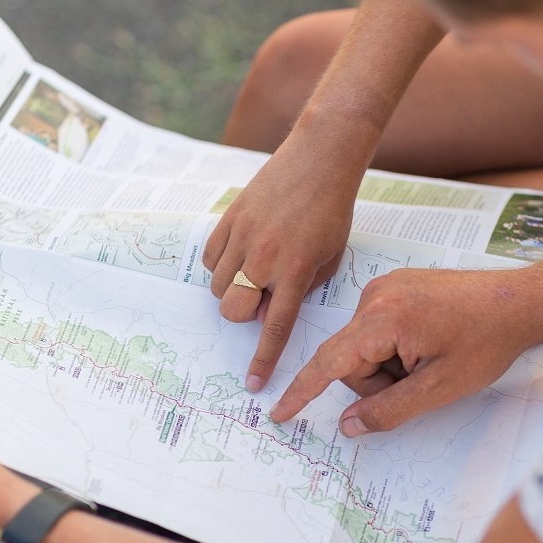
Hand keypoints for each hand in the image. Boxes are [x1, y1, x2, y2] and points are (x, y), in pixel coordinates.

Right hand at [202, 131, 363, 389]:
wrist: (320, 158)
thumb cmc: (333, 209)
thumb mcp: (330, 256)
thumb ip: (301, 290)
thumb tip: (266, 314)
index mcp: (297, 270)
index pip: (275, 327)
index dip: (263, 359)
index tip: (255, 384)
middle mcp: (266, 256)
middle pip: (233, 311)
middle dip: (245, 314)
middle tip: (263, 297)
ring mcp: (243, 236)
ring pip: (218, 288)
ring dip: (234, 290)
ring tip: (256, 270)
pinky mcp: (229, 219)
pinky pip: (210, 260)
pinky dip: (222, 265)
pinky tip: (242, 253)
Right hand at [270, 268, 538, 434]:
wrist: (519, 302)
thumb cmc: (488, 340)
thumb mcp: (440, 388)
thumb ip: (389, 410)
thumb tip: (349, 426)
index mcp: (384, 319)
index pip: (329, 362)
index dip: (303, 391)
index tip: (280, 412)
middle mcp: (376, 297)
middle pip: (349, 360)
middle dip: (379, 381)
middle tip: (421, 380)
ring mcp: (385, 289)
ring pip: (363, 348)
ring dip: (390, 365)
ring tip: (431, 358)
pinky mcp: (395, 288)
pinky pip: (377, 331)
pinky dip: (396, 348)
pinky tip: (429, 343)